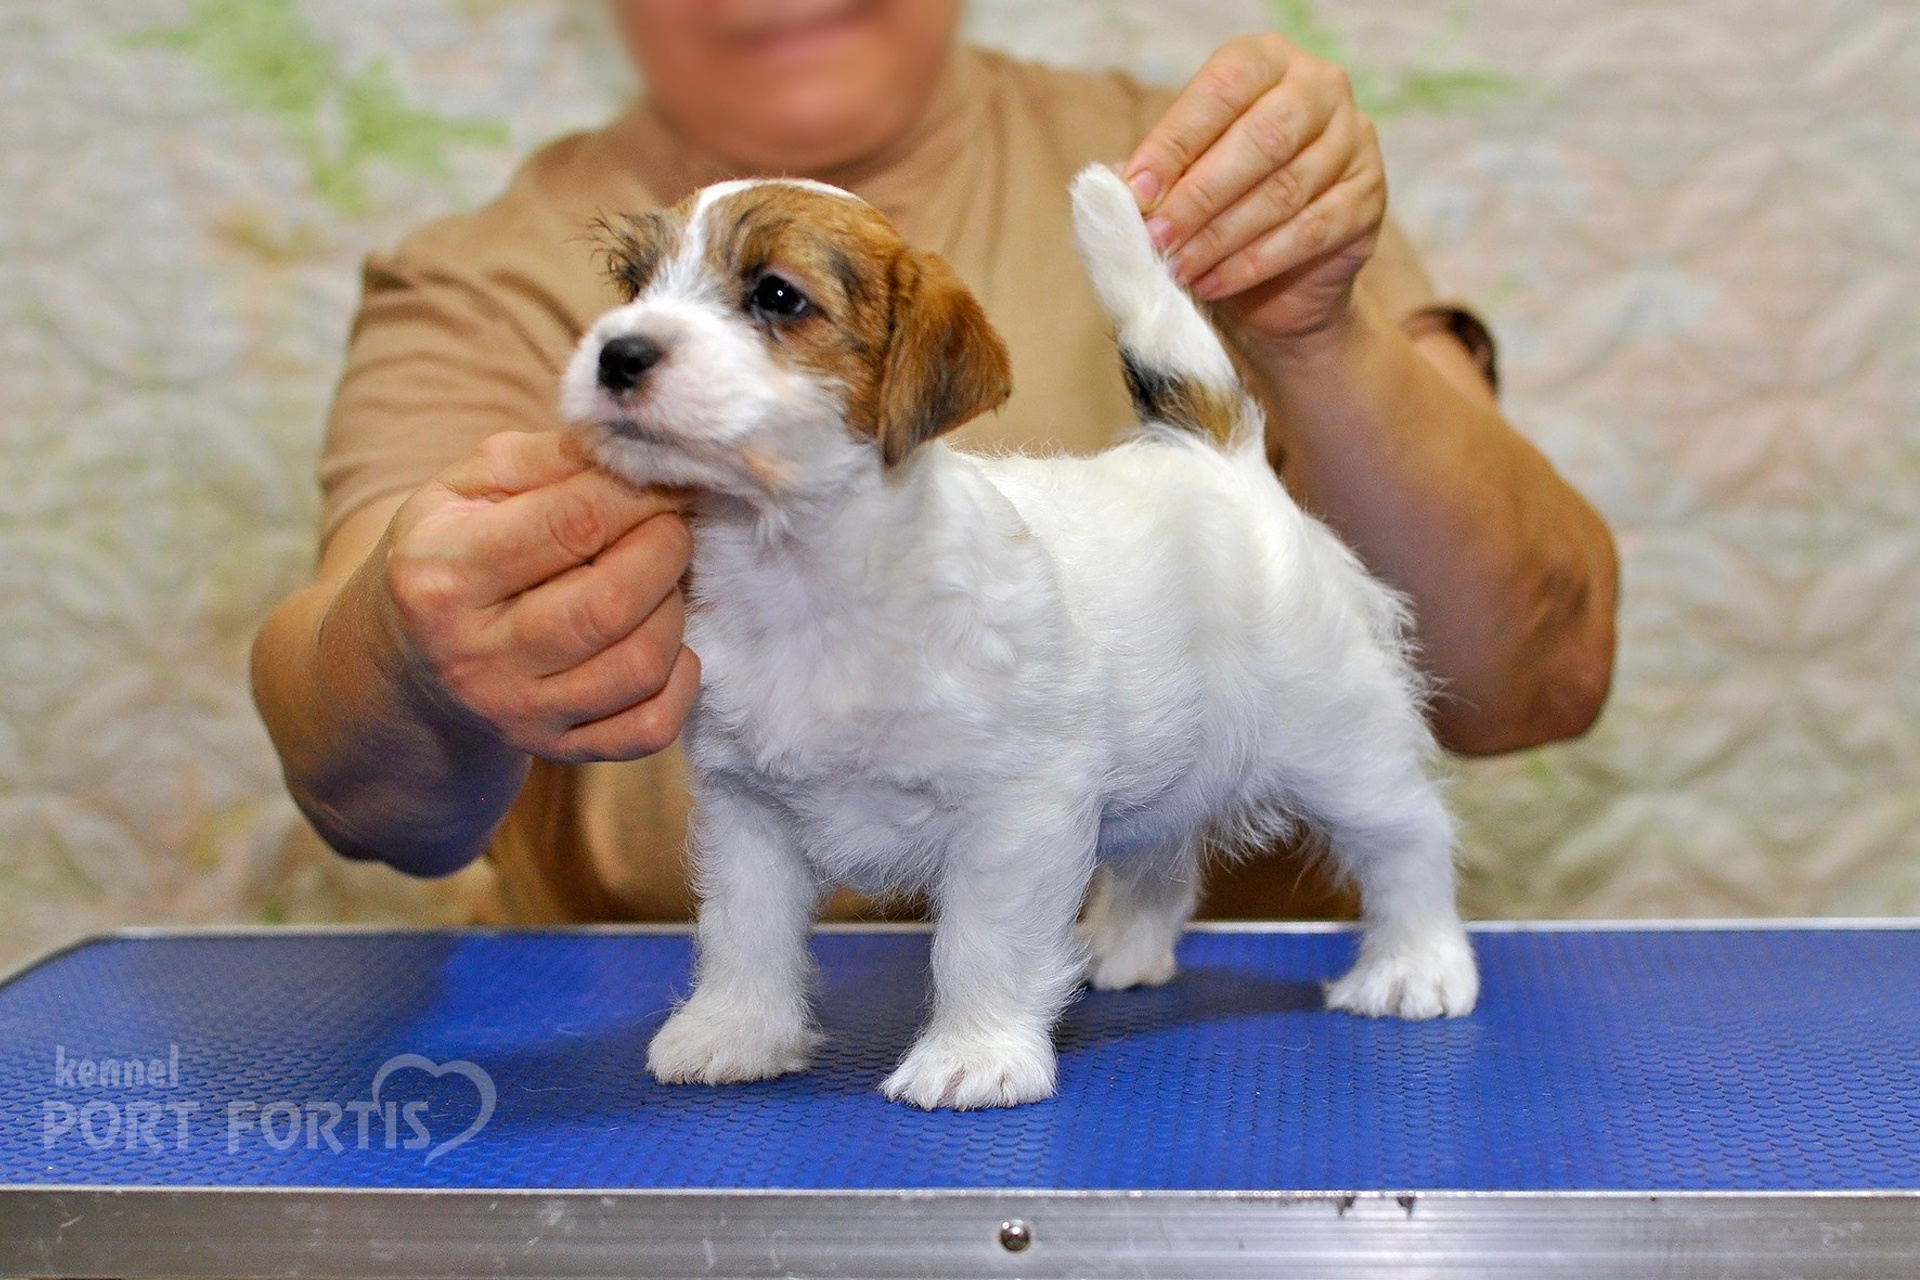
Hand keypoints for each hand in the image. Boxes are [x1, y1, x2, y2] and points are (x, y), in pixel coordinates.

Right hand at [372, 430, 700, 763]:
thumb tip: (632, 450)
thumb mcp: (468, 487)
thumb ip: (547, 459)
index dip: (639, 492)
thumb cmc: (452, 552)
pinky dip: (680, 679)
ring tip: (660, 578)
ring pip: (640, 664)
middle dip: (666, 548)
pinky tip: (661, 641)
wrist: (408, 658)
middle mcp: (476, 655)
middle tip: (669, 524)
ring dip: (675, 608)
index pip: (572, 523)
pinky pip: (651, 727)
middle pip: (613, 602)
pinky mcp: (558, 750)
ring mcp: (519, 713)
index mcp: (443, 574)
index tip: (669, 476)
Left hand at [1123, 33, 1385, 347]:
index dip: (1176, 140)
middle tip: (1157, 237)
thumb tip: (1117, 186)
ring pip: (1285, 190)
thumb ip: (1157, 175)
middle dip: (1200, 195)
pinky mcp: (1368, 200)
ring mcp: (1354, 143)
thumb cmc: (1222, 211)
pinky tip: (1213, 281)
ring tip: (1177, 266)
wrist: (1280, 282)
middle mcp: (1321, 89)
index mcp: (1269, 62)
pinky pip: (1310, 232)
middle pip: (1262, 137)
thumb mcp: (1183, 184)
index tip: (1136, 192)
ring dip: (1221, 236)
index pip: (1223, 88)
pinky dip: (1253, 262)